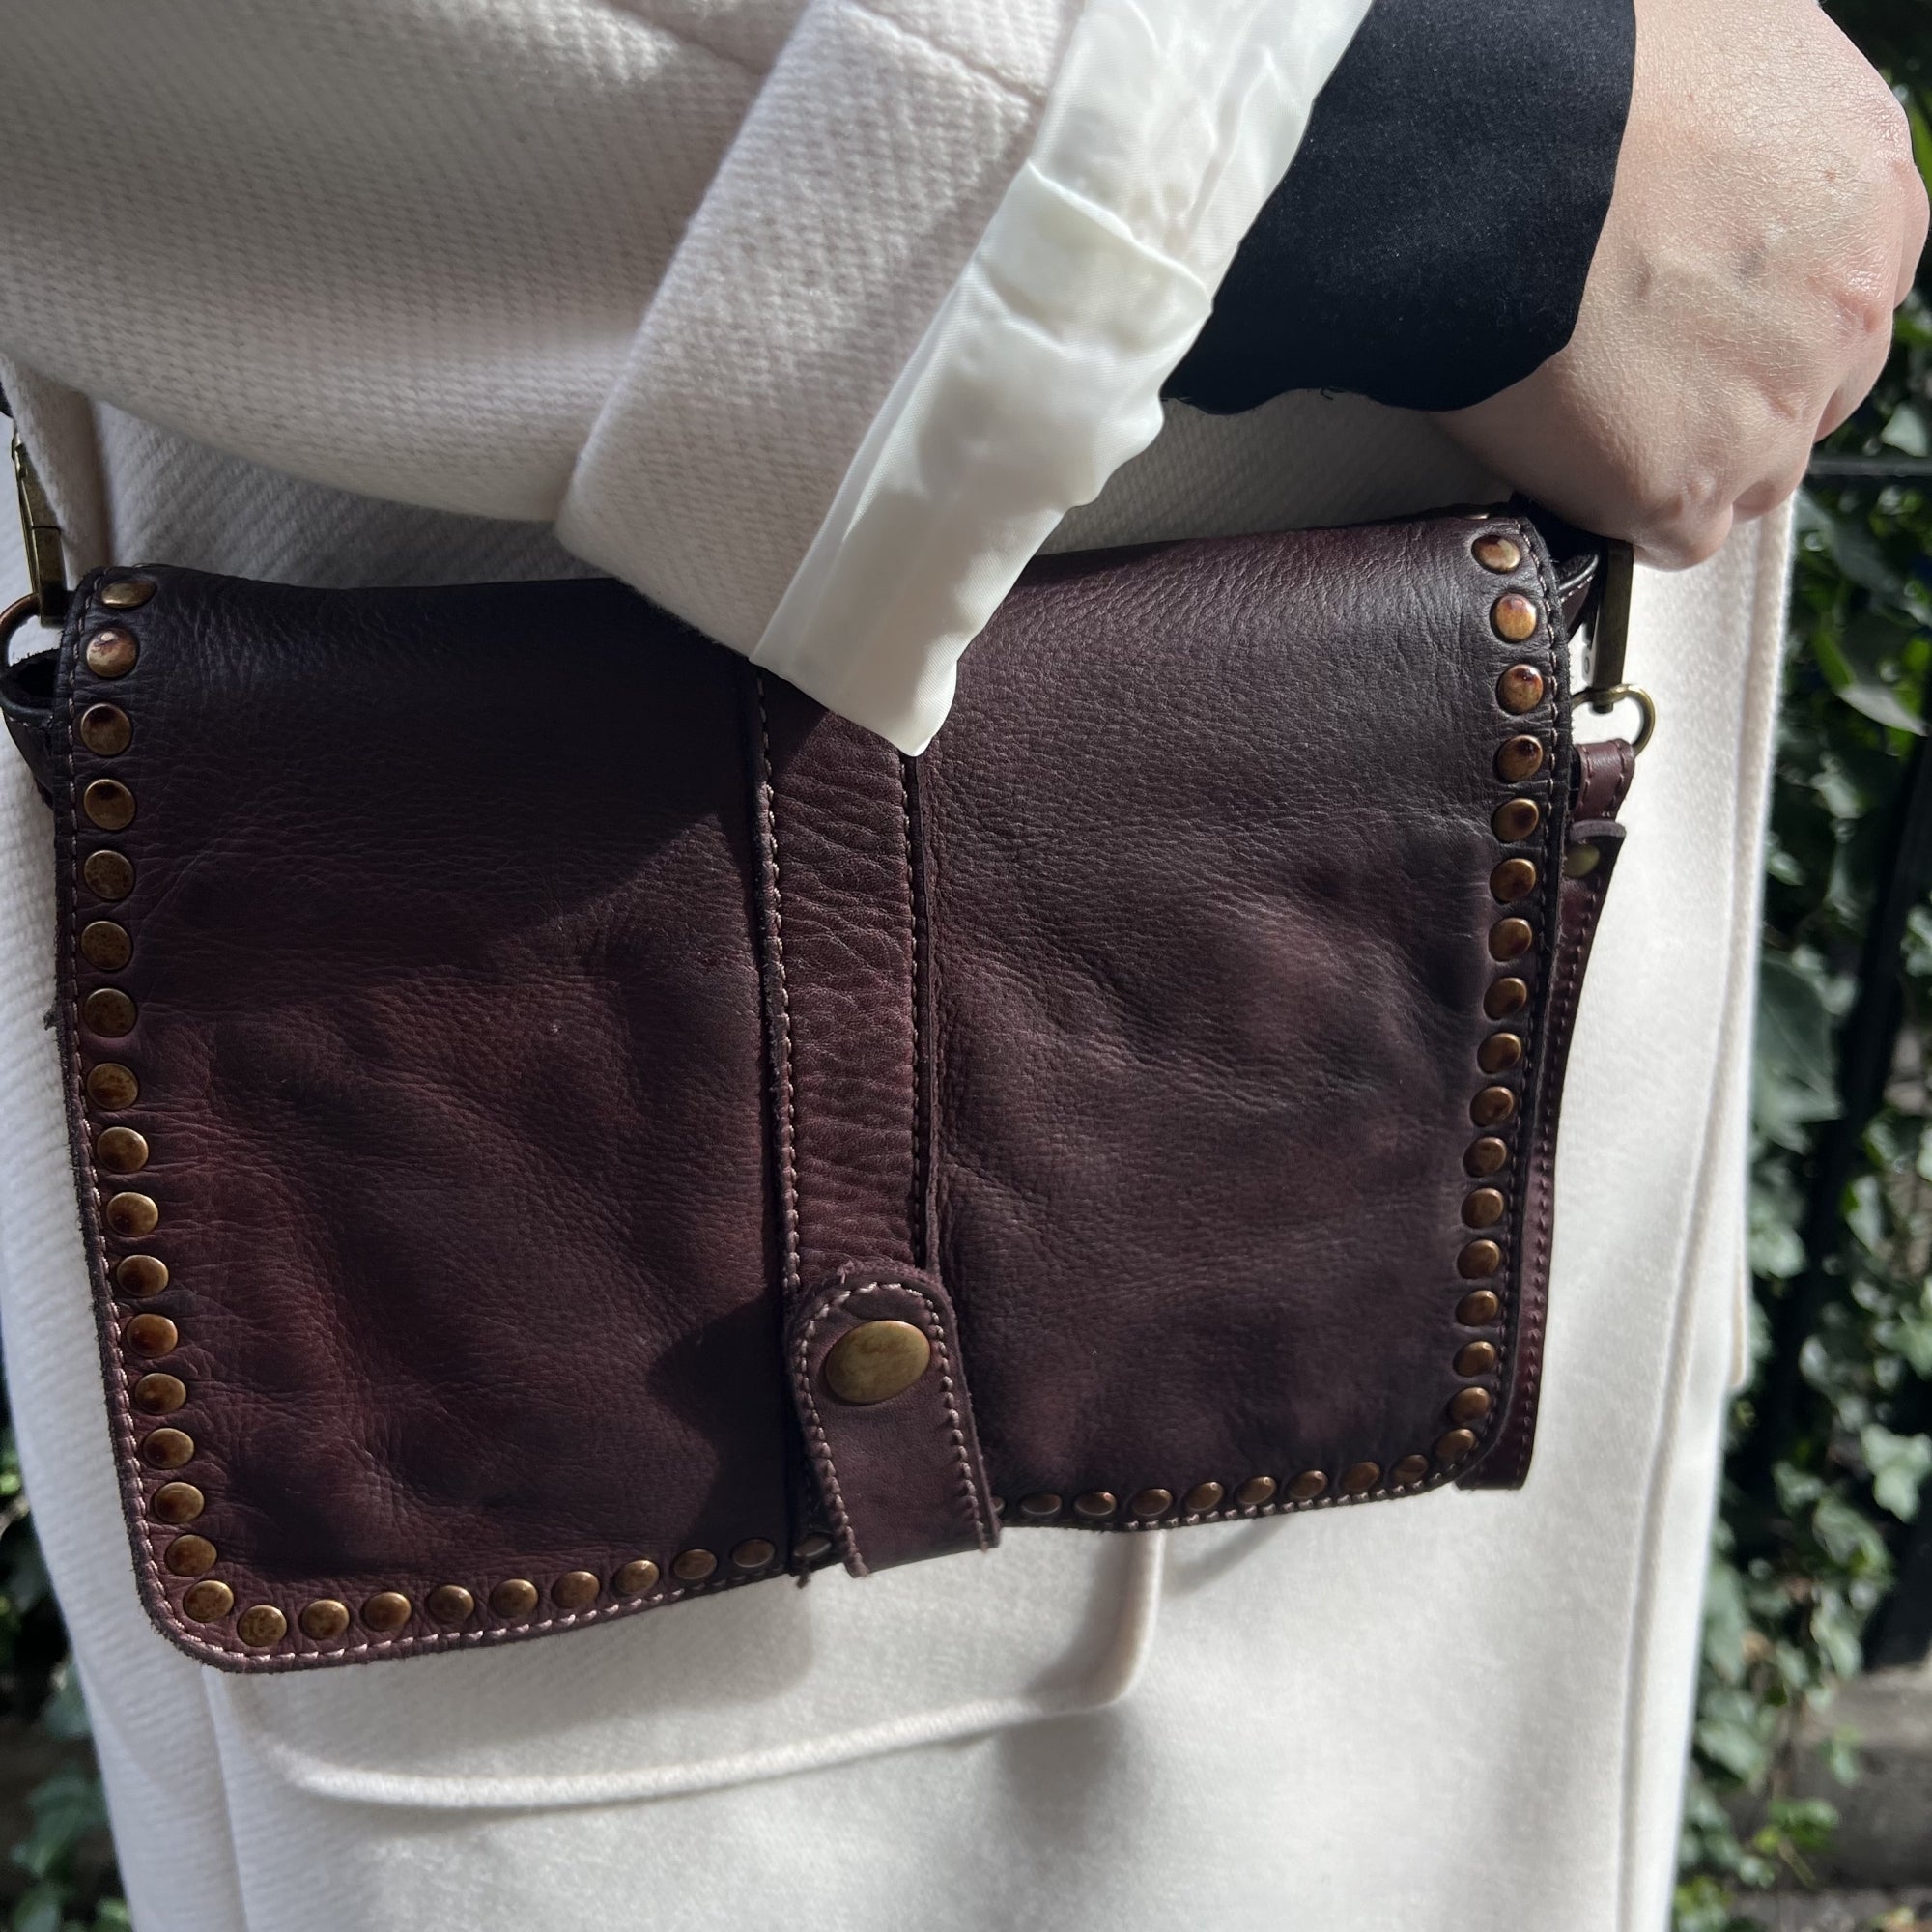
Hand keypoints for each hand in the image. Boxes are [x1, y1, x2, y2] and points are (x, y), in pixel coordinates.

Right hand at [1431, 0, 1928, 567]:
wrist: (1490, 157)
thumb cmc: (1577, 74)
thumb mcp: (1721, 26)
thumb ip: (1752, 97)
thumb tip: (1710, 121)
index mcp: (1869, 187)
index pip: (1844, 286)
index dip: (1763, 305)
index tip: (1695, 310)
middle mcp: (1848, 307)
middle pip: (1811, 389)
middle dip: (1735, 386)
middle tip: (1633, 364)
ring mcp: (1771, 410)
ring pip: (1749, 473)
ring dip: (1682, 454)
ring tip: (1588, 409)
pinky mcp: (1682, 488)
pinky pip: (1666, 532)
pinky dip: (1618, 504)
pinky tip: (1564, 452)